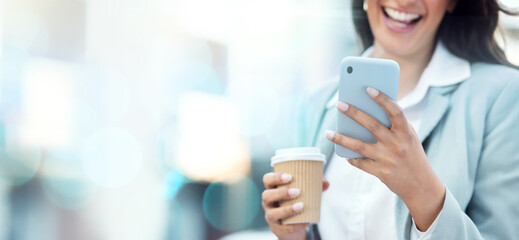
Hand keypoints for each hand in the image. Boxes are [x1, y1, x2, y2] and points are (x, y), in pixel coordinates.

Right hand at [261, 172, 329, 239]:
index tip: (289, 176)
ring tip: (301, 206)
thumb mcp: (306, 192)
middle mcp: (268, 202)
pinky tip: (306, 222)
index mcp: (273, 189)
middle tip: (298, 191)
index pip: (267, 180)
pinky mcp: (276, 228)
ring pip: (272, 214)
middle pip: (266, 196)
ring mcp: (270, 216)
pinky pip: (282, 228)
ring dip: (286, 210)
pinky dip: (295, 225)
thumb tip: (326, 183)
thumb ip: (316, 185)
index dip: (275, 177)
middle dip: (281, 193)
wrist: (295, 224)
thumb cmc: (298, 201)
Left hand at [325, 87, 444, 230]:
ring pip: (359, 146)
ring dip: (341, 138)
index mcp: (406, 132)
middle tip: (339, 104)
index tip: (369, 89)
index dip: (383, 99)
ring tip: (327, 132)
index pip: (395, 112)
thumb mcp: (409, 138)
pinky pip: (361, 163)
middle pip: (372, 125)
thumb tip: (369, 109)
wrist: (422, 185)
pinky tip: (344, 153)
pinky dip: (351, 158)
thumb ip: (395, 125)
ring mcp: (388, 159)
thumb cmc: (412, 155)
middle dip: (354, 113)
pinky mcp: (381, 172)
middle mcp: (397, 144)